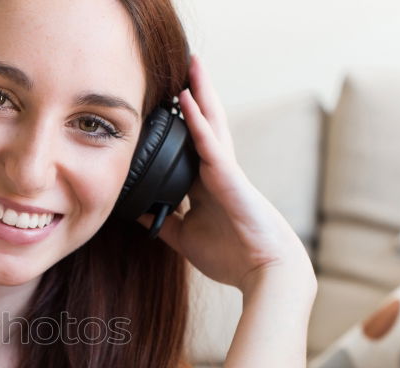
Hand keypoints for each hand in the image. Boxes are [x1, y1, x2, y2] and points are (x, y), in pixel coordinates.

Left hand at [137, 54, 314, 295]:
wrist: (263, 270)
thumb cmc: (231, 254)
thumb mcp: (184, 237)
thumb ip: (163, 221)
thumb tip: (136, 212)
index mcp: (205, 185)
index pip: (188, 145)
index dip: (180, 123)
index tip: (164, 102)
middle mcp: (216, 171)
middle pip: (203, 125)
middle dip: (195, 95)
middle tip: (185, 66)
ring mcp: (224, 170)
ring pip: (210, 123)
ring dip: (201, 92)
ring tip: (192, 64)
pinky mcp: (229, 176)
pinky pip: (210, 143)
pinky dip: (197, 120)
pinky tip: (187, 99)